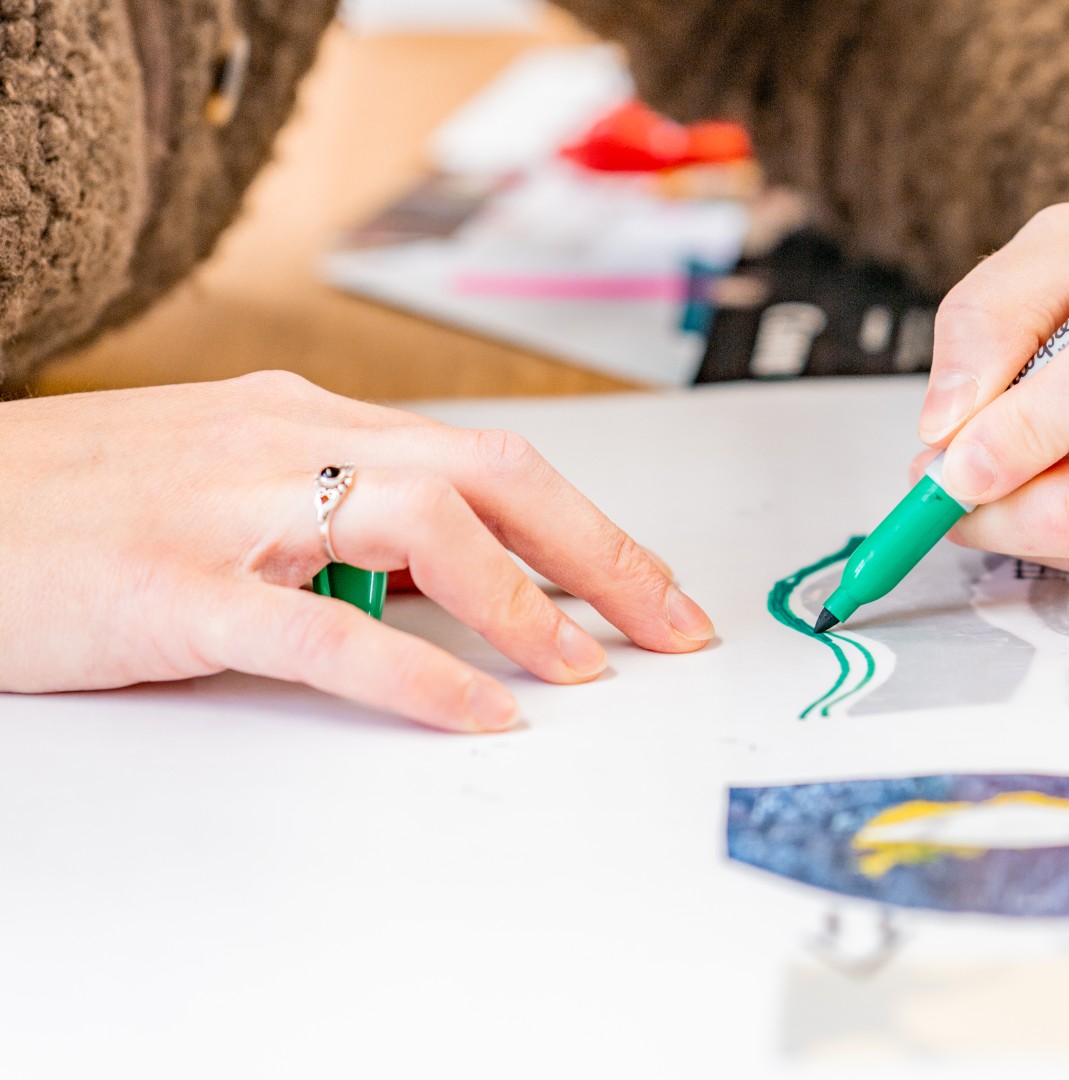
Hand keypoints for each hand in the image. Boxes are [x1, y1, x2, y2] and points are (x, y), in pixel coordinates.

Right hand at [0, 373, 713, 730]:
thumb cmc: (81, 504)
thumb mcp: (234, 485)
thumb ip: (344, 523)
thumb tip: (464, 583)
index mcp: (307, 419)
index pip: (490, 460)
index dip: (590, 527)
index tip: (652, 590)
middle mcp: (287, 442)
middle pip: (492, 477)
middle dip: (602, 554)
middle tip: (672, 628)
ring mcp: (232, 508)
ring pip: (426, 527)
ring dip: (525, 605)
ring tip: (585, 671)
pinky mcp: (177, 587)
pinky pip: (323, 629)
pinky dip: (418, 673)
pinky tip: (479, 713)